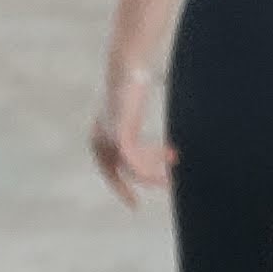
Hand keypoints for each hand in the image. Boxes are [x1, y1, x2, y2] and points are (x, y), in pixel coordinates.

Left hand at [90, 56, 168, 204]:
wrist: (128, 66)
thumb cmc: (131, 86)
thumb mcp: (129, 113)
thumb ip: (131, 131)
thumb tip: (141, 141)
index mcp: (98, 139)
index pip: (109, 170)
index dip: (122, 188)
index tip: (134, 205)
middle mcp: (99, 142)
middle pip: (117, 174)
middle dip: (140, 182)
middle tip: (166, 184)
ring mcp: (108, 139)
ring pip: (131, 168)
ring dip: (153, 170)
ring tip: (174, 165)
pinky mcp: (119, 134)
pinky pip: (134, 159)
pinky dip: (151, 162)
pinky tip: (169, 156)